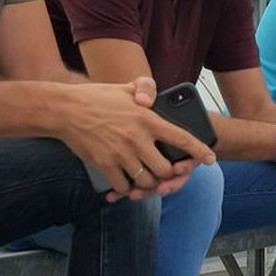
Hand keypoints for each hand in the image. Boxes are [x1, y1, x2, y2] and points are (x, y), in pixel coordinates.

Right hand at [57, 80, 215, 200]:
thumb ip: (145, 87)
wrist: (65, 110)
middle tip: (165, 172)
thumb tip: (153, 98)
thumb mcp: (124, 87)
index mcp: (147, 119)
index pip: (181, 137)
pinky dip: (127, 188)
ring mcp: (121, 154)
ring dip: (148, 184)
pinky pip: (123, 186)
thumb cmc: (96, 97)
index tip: (211, 159)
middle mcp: (137, 138)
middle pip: (165, 169)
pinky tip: (125, 182)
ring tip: (146, 179)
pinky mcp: (105, 165)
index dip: (199, 151)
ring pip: (146, 181)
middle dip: (168, 174)